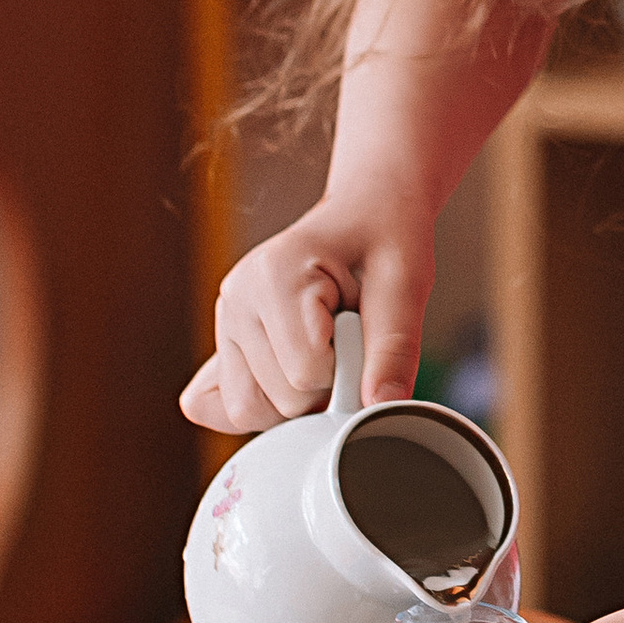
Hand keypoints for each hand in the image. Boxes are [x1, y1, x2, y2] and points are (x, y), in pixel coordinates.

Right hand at [176, 190, 435, 432]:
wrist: (366, 211)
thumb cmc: (386, 237)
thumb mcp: (405, 283)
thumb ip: (394, 347)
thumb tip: (384, 406)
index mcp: (273, 274)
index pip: (306, 374)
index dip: (350, 369)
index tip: (363, 328)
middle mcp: (236, 297)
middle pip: (277, 401)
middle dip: (325, 388)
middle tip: (349, 338)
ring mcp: (224, 320)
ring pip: (247, 411)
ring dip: (297, 400)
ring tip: (326, 351)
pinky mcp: (224, 342)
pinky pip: (218, 406)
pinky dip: (265, 406)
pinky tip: (295, 374)